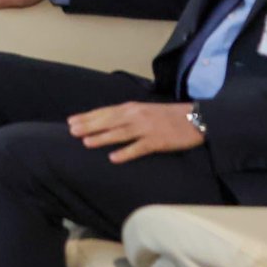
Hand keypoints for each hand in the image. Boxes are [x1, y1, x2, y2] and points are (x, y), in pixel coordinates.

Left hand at [70, 102, 201, 162]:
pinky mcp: (158, 142)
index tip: (71, 121)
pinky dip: (126, 152)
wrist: (195, 118)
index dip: (87, 117)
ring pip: (120, 133)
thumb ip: (127, 114)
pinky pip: (139, 148)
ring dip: (102, 138)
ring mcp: (146, 129)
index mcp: (132, 108)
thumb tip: (107, 120)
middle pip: (108, 121)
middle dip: (88, 126)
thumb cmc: (168, 115)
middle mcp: (136, 116)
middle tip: (71, 131)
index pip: (104, 112)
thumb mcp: (144, 110)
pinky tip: (114, 158)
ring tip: (85, 142)